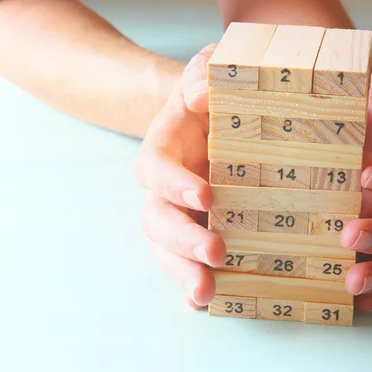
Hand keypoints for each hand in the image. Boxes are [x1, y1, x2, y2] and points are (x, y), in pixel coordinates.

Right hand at [135, 44, 225, 308]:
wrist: (214, 116)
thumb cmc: (212, 92)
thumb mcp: (207, 69)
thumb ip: (201, 73)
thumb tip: (201, 96)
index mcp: (164, 149)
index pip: (155, 168)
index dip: (174, 184)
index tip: (207, 196)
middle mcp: (166, 188)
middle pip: (156, 220)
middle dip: (182, 240)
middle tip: (216, 253)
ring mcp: (179, 214)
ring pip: (166, 249)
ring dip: (183, 272)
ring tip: (206, 293)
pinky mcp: (198, 229)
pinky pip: (187, 261)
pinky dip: (193, 282)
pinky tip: (209, 302)